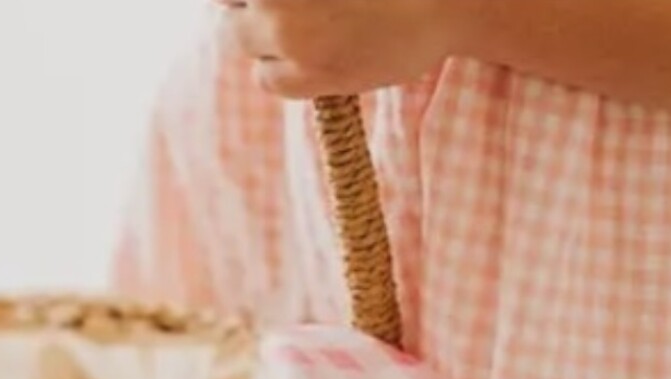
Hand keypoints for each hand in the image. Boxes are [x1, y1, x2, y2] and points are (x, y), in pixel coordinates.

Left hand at [216, 0, 467, 97]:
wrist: (442, 1)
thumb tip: (255, 6)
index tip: (263, 1)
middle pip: (228, 5)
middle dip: (249, 7)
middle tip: (294, 11)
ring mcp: (288, 31)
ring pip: (240, 40)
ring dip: (263, 39)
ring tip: (310, 31)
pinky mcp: (306, 73)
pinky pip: (267, 79)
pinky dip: (283, 73)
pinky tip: (319, 58)